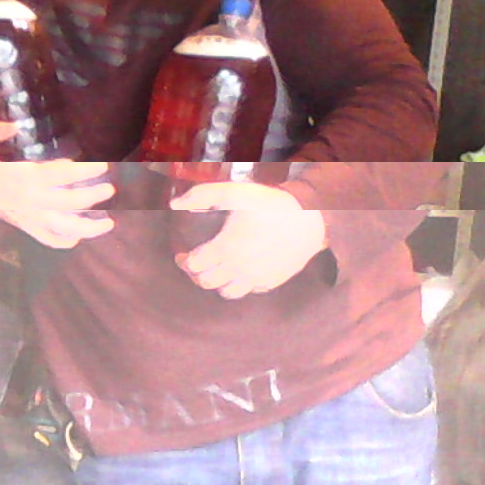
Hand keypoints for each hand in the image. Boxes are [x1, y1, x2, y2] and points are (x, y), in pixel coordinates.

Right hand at [0, 120, 114, 248]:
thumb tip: (15, 125)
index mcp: (15, 177)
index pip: (58, 176)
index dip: (83, 172)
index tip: (103, 166)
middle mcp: (23, 200)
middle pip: (67, 203)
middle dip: (92, 197)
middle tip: (110, 188)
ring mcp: (22, 216)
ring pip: (60, 228)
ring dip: (86, 227)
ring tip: (108, 223)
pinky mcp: (19, 224)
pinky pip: (44, 239)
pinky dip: (63, 242)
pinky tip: (79, 238)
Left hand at [172, 178, 327, 296]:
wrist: (311, 219)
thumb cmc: (270, 205)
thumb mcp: (235, 192)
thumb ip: (202, 194)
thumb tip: (174, 204)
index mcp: (226, 248)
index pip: (194, 265)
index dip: (184, 261)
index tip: (183, 255)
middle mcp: (239, 268)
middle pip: (206, 282)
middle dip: (196, 275)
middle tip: (196, 265)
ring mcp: (256, 278)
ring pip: (227, 293)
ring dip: (217, 284)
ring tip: (217, 272)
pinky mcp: (271, 282)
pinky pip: (250, 291)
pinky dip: (241, 285)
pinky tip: (240, 272)